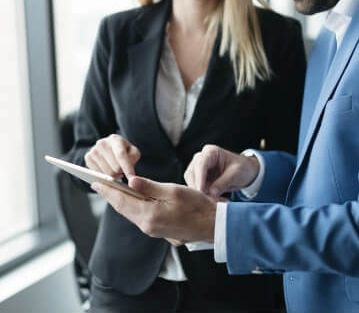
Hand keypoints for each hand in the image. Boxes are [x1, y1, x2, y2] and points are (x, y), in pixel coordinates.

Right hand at [85, 134, 139, 178]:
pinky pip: (98, 174)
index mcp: (115, 139)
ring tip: (116, 172)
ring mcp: (93, 150)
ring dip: (114, 176)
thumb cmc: (124, 150)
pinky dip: (104, 176)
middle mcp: (102, 143)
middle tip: (122, 172)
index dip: (127, 167)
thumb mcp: (133, 152)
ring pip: (107, 173)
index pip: (121, 155)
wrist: (110, 147)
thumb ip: (133, 158)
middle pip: (114, 167)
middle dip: (121, 173)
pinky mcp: (88, 158)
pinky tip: (107, 171)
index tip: (132, 178)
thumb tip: (126, 170)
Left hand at [91, 176, 216, 241]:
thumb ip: (150, 187)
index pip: (122, 200)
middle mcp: (147, 225)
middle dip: (110, 196)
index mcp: (149, 215)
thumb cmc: (196, 206)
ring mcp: (152, 229)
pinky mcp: (157, 229)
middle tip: (98, 185)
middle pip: (122, 208)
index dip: (108, 190)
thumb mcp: (173, 191)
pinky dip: (130, 207)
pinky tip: (130, 200)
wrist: (211, 225)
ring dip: (119, 201)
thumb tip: (130, 181)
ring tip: (110, 190)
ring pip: (129, 213)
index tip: (96, 182)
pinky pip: (137, 217)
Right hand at [184, 144, 259, 196]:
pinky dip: (204, 196)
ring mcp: (198, 169)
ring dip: (201, 194)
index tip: (201, 191)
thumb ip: (223, 182)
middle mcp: (201, 158)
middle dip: (200, 188)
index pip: (201, 164)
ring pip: (192, 183)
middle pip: (192, 174)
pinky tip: (214, 200)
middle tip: (211, 201)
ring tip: (216, 200)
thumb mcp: (236, 174)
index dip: (200, 178)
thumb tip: (211, 193)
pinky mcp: (199, 179)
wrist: (245, 172)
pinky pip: (196, 189)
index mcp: (211, 152)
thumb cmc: (242, 168)